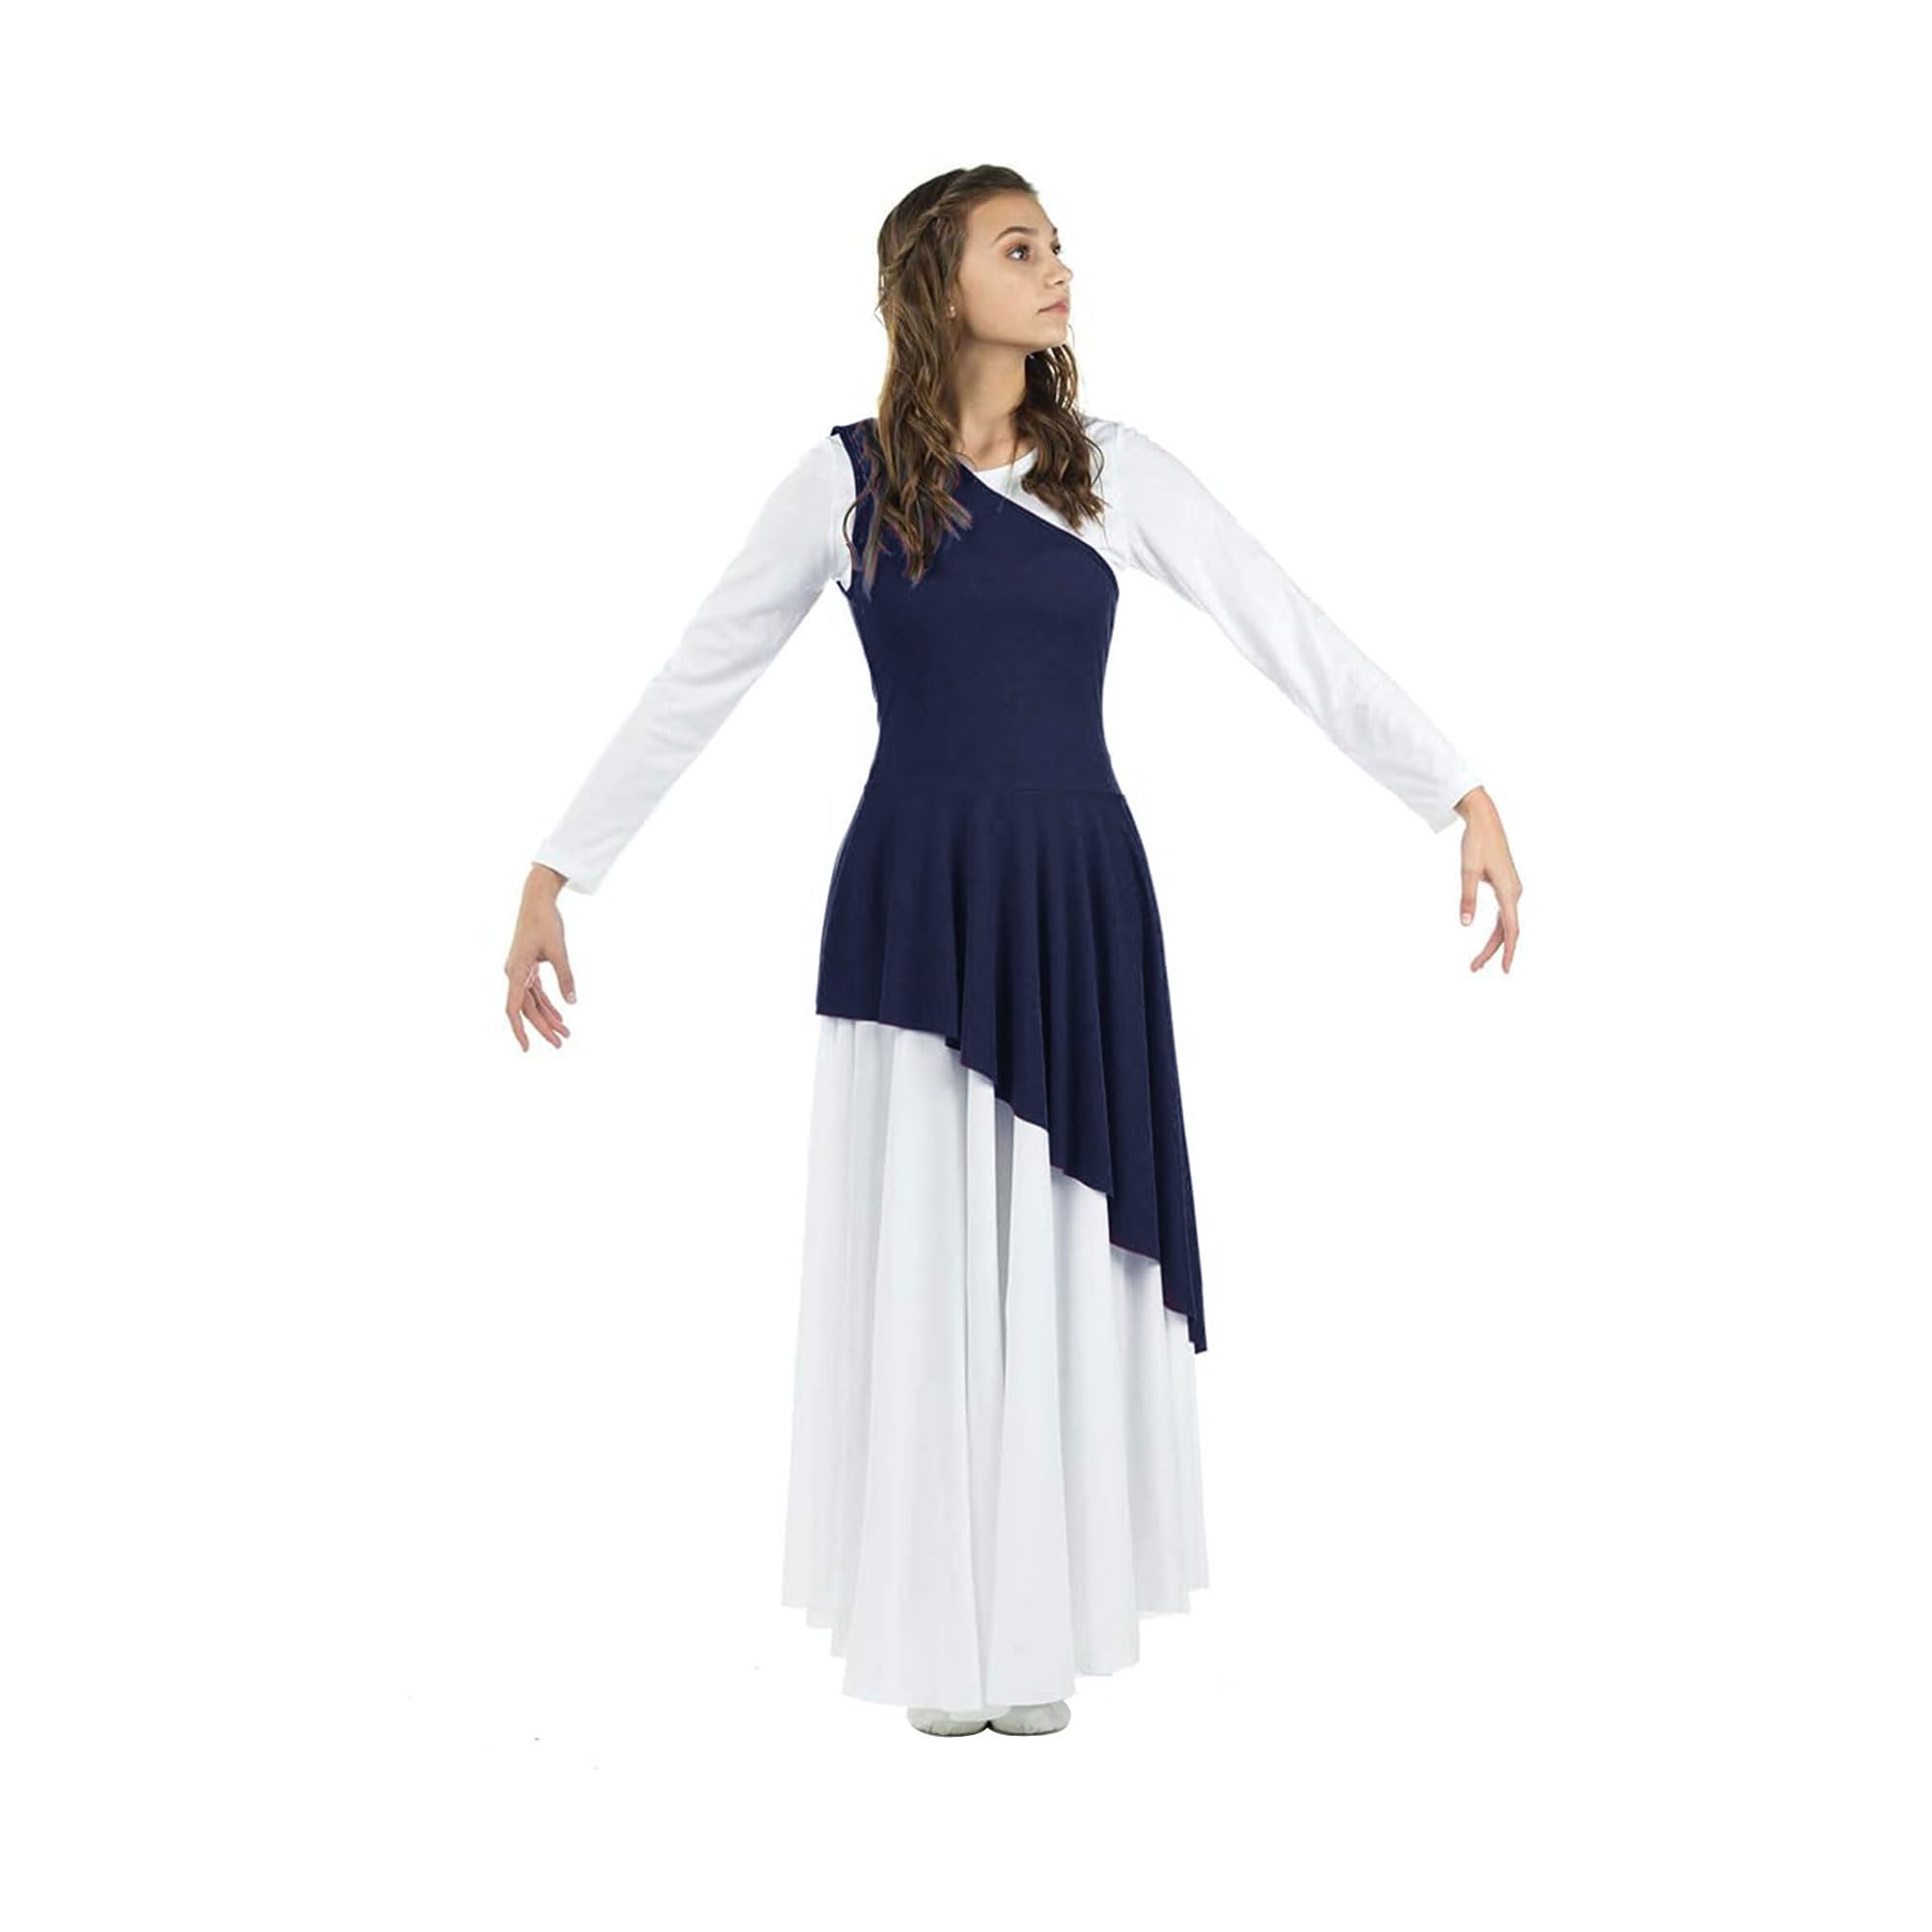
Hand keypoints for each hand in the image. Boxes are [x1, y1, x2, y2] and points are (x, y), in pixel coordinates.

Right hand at [506, 865, 576, 1048]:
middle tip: (561, 1044)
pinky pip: (536, 991)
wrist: (537, 900)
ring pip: (532, 1002)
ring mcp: (520, 971)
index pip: (514, 1009)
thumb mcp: (559, 951)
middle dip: (544, 1028)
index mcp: (516, 971)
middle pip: (527, 1009)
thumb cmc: (546, 922)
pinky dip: (548, 1003)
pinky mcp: (527, 966)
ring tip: (566, 1033)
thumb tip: (572, 1003)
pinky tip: (560, 1015)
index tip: (527, 1048)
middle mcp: (514, 974)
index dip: (519, 1030)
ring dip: (548, 1017)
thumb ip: (565, 977)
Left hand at [1454, 789, 1520, 972]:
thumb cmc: (1476, 843)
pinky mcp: (1507, 885)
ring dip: (1494, 943)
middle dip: (1493, 952)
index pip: (1511, 930)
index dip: (1508, 951)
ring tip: (1477, 961)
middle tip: (1474, 968)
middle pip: (1507, 931)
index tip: (1505, 970)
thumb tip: (1465, 924)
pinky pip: (1505, 915)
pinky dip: (1497, 930)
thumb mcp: (1467, 871)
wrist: (1485, 821)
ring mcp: (1512, 889)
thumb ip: (1467, 899)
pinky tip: (1489, 941)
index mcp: (1508, 891)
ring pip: (1506, 924)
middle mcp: (1515, 892)